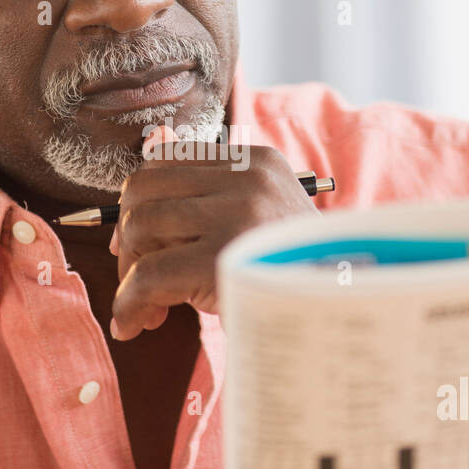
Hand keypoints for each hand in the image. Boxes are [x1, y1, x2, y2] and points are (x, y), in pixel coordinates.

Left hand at [109, 125, 317, 338]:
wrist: (339, 313)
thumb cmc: (292, 271)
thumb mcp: (252, 218)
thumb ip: (204, 189)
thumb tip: (149, 144)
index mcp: (256, 161)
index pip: (167, 158)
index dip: (140, 201)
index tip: (140, 243)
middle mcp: (247, 179)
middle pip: (143, 188)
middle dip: (128, 237)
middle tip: (137, 278)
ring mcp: (237, 216)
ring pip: (140, 227)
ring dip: (130, 272)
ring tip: (148, 307)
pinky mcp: (223, 260)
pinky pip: (149, 274)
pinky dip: (128, 303)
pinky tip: (132, 324)